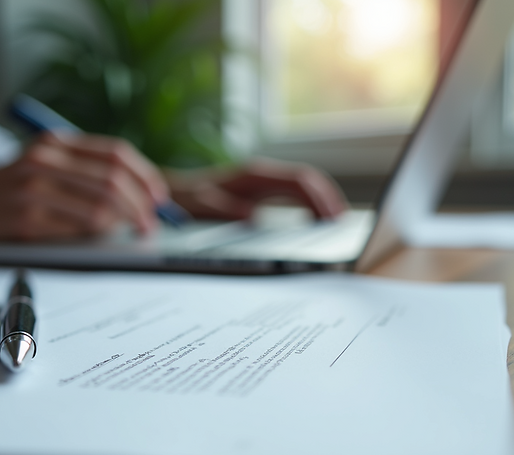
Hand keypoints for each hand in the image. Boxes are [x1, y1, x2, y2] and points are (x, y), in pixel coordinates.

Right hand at [0, 132, 168, 243]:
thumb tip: (134, 196)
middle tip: (152, 224)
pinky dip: (96, 234)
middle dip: (141, 204)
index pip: (115, 153)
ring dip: (124, 222)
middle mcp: (45, 159)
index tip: (159, 197)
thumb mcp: (41, 169)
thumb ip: (80, 174)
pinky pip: (77, 227)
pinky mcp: (26, 217)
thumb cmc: (4, 193)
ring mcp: (34, 187)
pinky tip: (99, 237)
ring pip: (100, 205)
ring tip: (132, 233)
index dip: (145, 176)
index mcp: (53, 143)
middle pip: (113, 179)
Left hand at [168, 158, 346, 220]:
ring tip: (337, 221)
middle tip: (343, 222)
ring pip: (302, 185)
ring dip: (322, 200)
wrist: (171, 192)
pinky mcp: (260, 189)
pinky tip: (316, 219)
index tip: (332, 217)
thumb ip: (225, 210)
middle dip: (327, 199)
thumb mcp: (201, 205)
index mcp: (253, 176)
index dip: (319, 198)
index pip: (298, 181)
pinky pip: (293, 192)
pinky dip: (309, 203)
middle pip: (306, 180)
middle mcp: (261, 174)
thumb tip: (253, 218)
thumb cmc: (185, 199)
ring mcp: (262, 180)